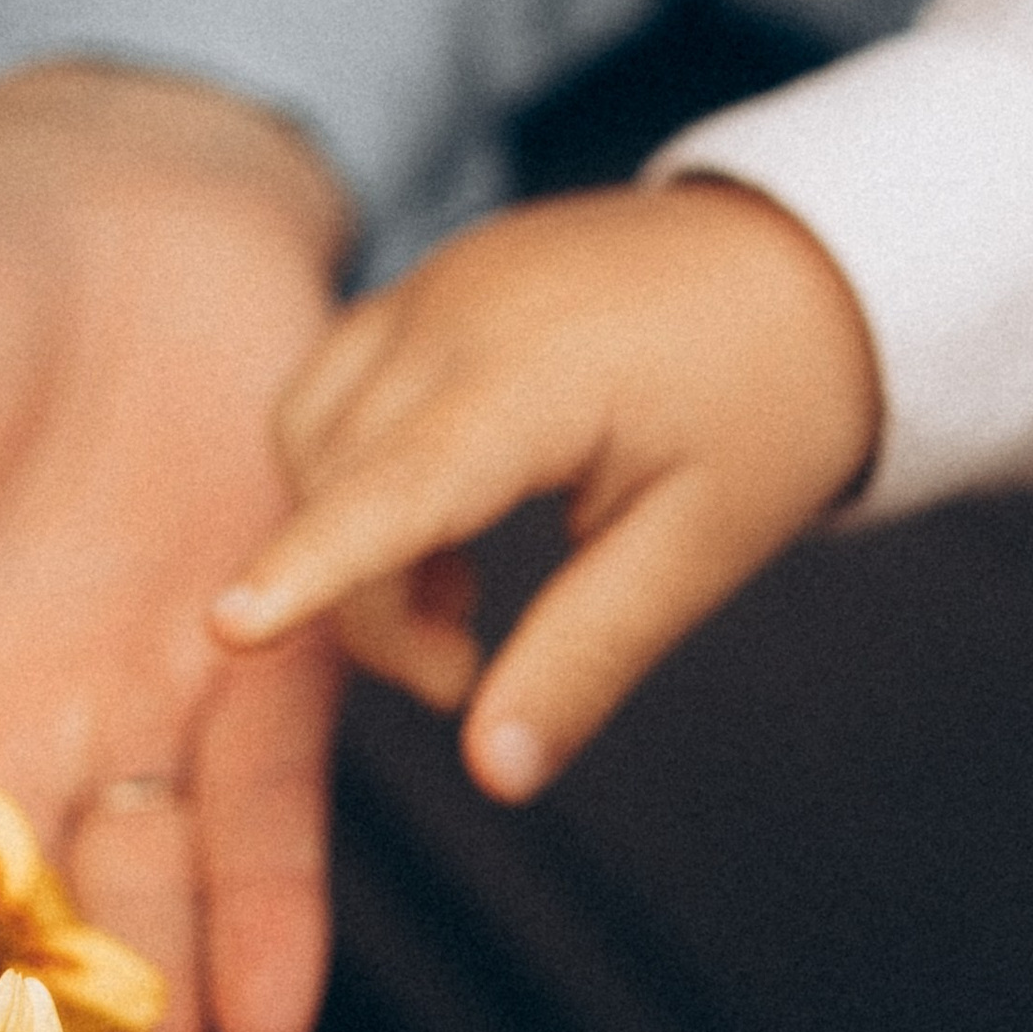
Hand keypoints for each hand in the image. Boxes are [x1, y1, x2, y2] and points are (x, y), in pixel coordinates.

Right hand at [212, 179, 883, 798]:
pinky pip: (339, 384)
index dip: (308, 567)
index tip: (227, 629)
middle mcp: (452, 314)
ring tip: (459, 599)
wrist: (804, 257)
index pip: (389, 488)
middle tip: (462, 671)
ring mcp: (430, 287)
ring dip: (347, 532)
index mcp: (530, 378)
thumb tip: (497, 774)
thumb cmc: (768, 401)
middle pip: (334, 477)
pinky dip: (356, 470)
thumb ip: (585, 657)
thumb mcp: (701, 546)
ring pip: (313, 428)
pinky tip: (443, 523)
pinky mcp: (427, 285)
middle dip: (366, 601)